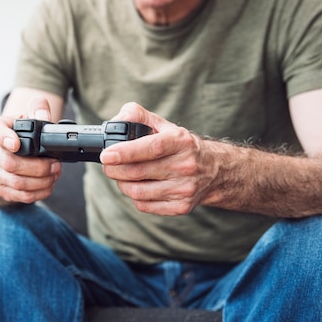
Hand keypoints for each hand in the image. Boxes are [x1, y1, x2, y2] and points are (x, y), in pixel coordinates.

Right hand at [0, 96, 61, 203]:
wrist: (16, 155)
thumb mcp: (31, 120)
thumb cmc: (24, 136)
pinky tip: (49, 185)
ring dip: (42, 181)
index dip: (4, 138)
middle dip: (38, 167)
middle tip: (55, 164)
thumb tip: (40, 105)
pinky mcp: (2, 189)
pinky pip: (21, 196)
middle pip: (10, 164)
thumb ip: (38, 110)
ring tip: (55, 174)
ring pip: (17, 183)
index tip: (16, 144)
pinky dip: (39, 192)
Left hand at [100, 102, 216, 215]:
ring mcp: (184, 189)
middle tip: (108, 164)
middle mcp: (185, 166)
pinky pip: (144, 205)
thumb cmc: (181, 145)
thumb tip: (115, 123)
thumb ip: (136, 116)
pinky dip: (134, 196)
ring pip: (138, 192)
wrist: (215, 170)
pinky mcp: (181, 206)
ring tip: (122, 175)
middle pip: (138, 172)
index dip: (126, 152)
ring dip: (121, 183)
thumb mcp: (163, 125)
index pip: (152, 147)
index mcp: (181, 142)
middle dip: (114, 169)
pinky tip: (138, 186)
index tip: (106, 155)